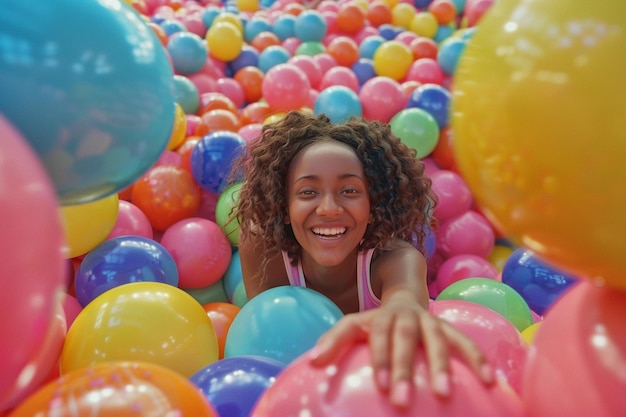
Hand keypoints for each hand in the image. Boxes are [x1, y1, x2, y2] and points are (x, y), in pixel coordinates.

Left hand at [309, 303, 493, 407]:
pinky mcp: (449, 328)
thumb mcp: (353, 328)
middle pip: (404, 337)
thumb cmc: (375, 326)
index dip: (378, 356)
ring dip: (441, 365)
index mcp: (378, 317)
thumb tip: (311, 362)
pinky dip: (477, 358)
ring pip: (438, 338)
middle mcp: (405, 316)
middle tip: (402, 400)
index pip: (375, 332)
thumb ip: (333, 341)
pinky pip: (465, 342)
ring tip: (444, 393)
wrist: (404, 301)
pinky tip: (489, 380)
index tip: (380, 385)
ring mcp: (429, 321)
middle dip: (404, 367)